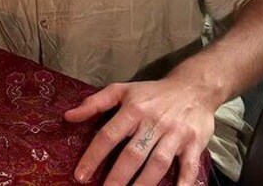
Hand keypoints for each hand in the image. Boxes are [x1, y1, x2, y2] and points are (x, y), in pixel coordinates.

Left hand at [64, 77, 215, 185]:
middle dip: (117, 177)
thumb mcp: (122, 90)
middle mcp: (153, 122)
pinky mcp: (194, 144)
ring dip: (143, 184)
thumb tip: (68, 116)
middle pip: (133, 154)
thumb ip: (95, 103)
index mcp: (133, 109)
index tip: (81, 175)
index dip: (93, 156)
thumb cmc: (152, 93)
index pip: (109, 135)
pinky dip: (183, 183)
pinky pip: (189, 167)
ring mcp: (175, 134)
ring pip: (157, 163)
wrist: (194, 87)